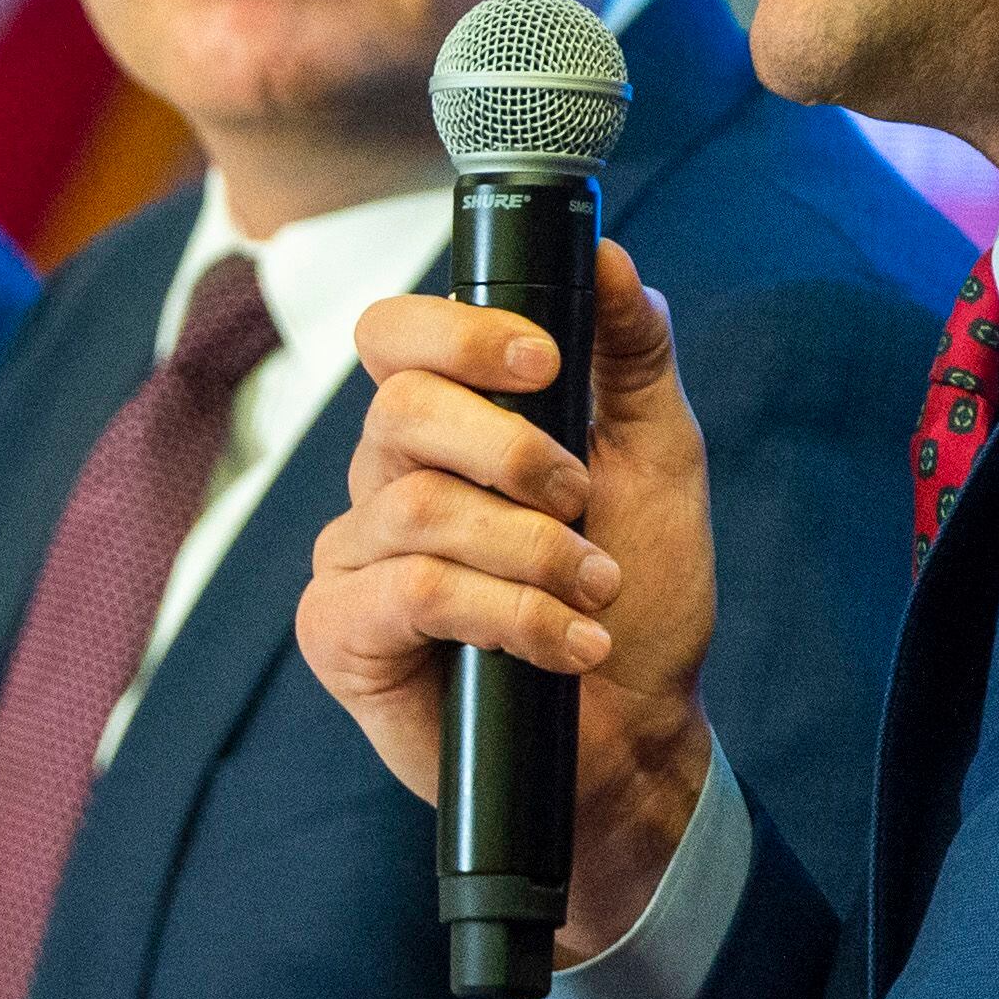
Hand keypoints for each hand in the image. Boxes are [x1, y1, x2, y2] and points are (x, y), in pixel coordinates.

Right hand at [297, 238, 717, 962]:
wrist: (634, 742)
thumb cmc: (636, 602)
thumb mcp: (659, 461)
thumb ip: (631, 355)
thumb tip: (612, 256)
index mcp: (443, 428)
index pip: (395, 336)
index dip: (457, 331)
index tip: (546, 363)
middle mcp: (382, 482)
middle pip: (401, 412)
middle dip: (514, 451)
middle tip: (584, 501)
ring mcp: (352, 559)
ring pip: (415, 508)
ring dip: (531, 551)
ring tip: (593, 592)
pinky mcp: (338, 634)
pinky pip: (410, 593)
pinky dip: (506, 615)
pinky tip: (565, 645)